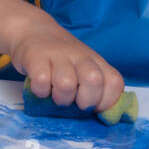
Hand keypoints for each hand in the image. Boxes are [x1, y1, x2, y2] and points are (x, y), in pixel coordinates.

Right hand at [7, 20, 125, 113]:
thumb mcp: (84, 68)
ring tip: (55, 95)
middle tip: (74, 102)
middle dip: (86, 101)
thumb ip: (97, 88)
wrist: (34, 31)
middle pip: (94, 80)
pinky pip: (41, 81)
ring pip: (66, 84)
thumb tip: (105, 117)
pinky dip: (40, 91)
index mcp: (96, 61)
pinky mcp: (36, 58)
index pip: (114, 83)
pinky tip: (40, 88)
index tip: (93, 106)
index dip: (106, 102)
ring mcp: (58, 56)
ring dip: (61, 98)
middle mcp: (80, 56)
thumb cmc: (62, 59)